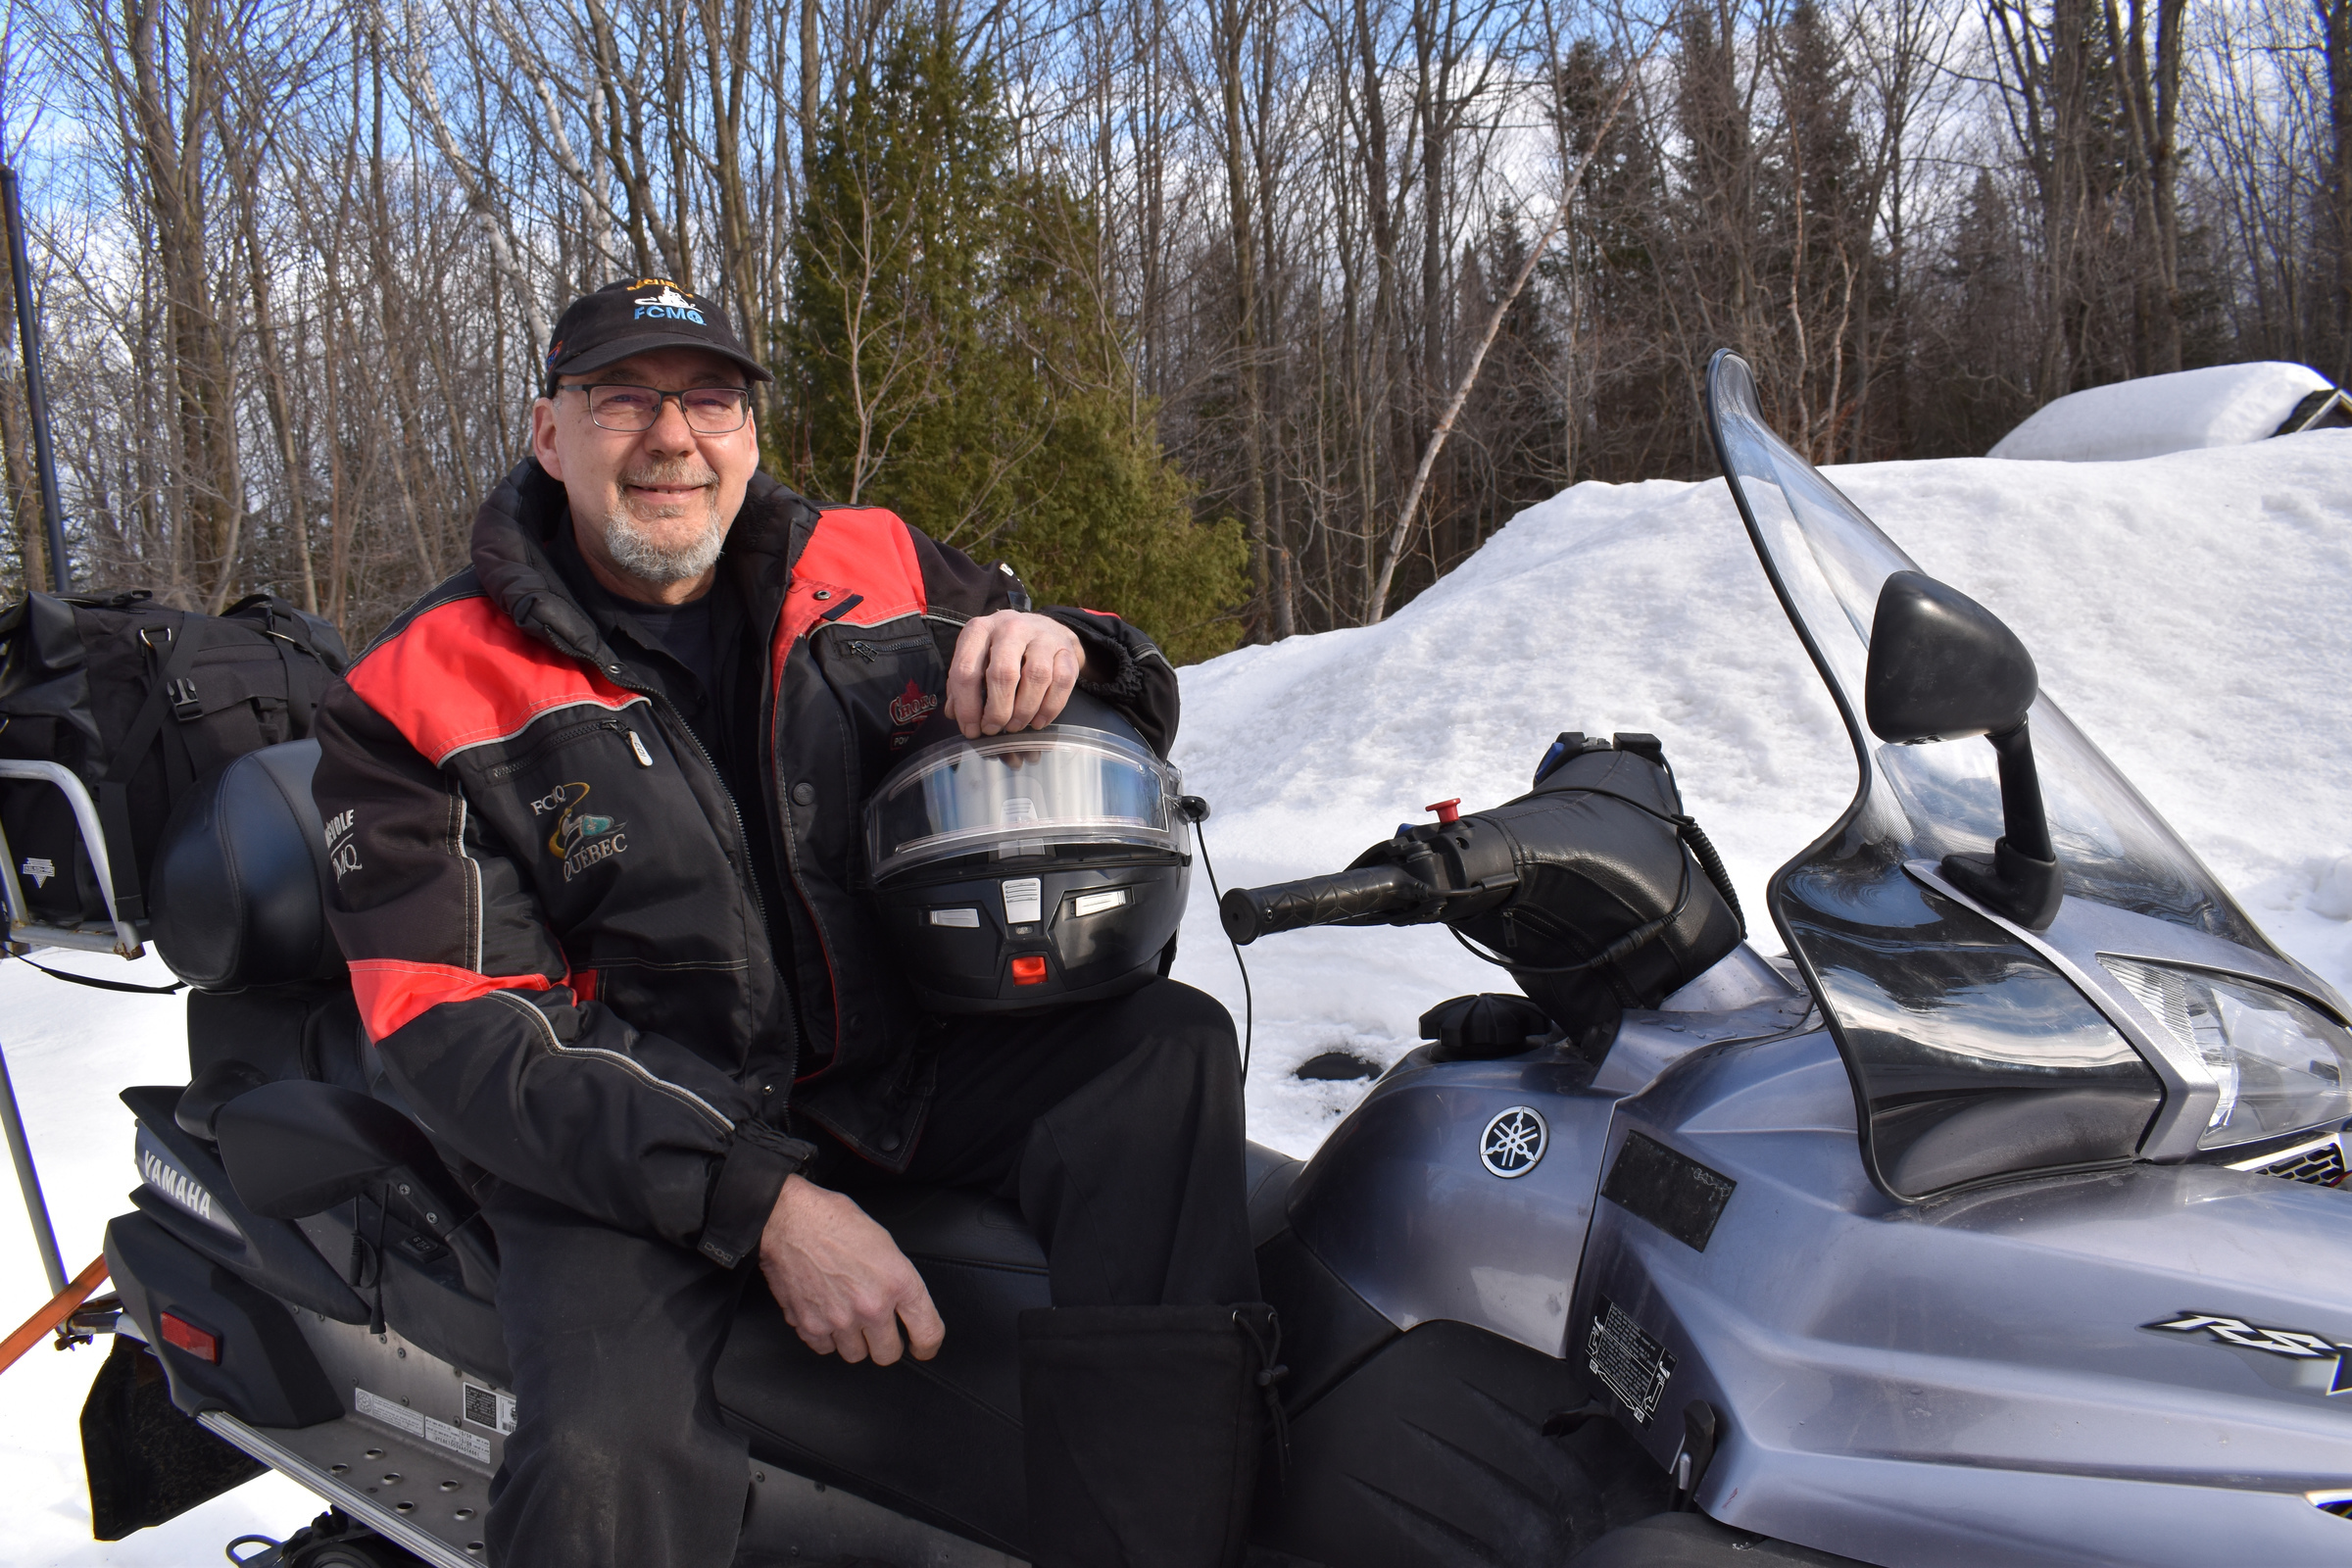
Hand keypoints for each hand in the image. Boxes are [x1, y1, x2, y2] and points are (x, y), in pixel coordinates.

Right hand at [756, 1175, 944, 1364]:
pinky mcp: (810, 1326)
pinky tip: (825, 1314)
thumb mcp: (883, 1242)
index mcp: (897, 1282)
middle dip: (886, 1344)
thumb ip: (896, 1278)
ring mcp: (840, 1319)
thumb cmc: (832, 1221)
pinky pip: (826, 1349)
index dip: (928, 1346)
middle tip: (879, 1329)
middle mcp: (871, 1306)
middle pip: (888, 1354)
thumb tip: (901, 1303)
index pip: (927, 1332)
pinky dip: (826, 1337)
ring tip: (847, 1315)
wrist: (787, 1220)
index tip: (923, 1348)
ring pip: (856, 1355)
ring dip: (854, 1340)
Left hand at [946, 611, 1084, 737]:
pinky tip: (1037, 722)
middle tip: (993, 729)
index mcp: (980, 629)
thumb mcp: (977, 658)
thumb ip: (961, 685)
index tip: (971, 729)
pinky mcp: (1066, 650)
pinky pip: (1062, 682)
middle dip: (997, 710)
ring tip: (1015, 726)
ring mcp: (1042, 636)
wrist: (1043, 628)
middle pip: (1003, 674)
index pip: (966, 670)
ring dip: (1024, 711)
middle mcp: (1011, 627)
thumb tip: (955, 715)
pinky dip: (1050, 708)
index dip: (967, 706)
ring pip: (1036, 677)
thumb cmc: (1002, 650)